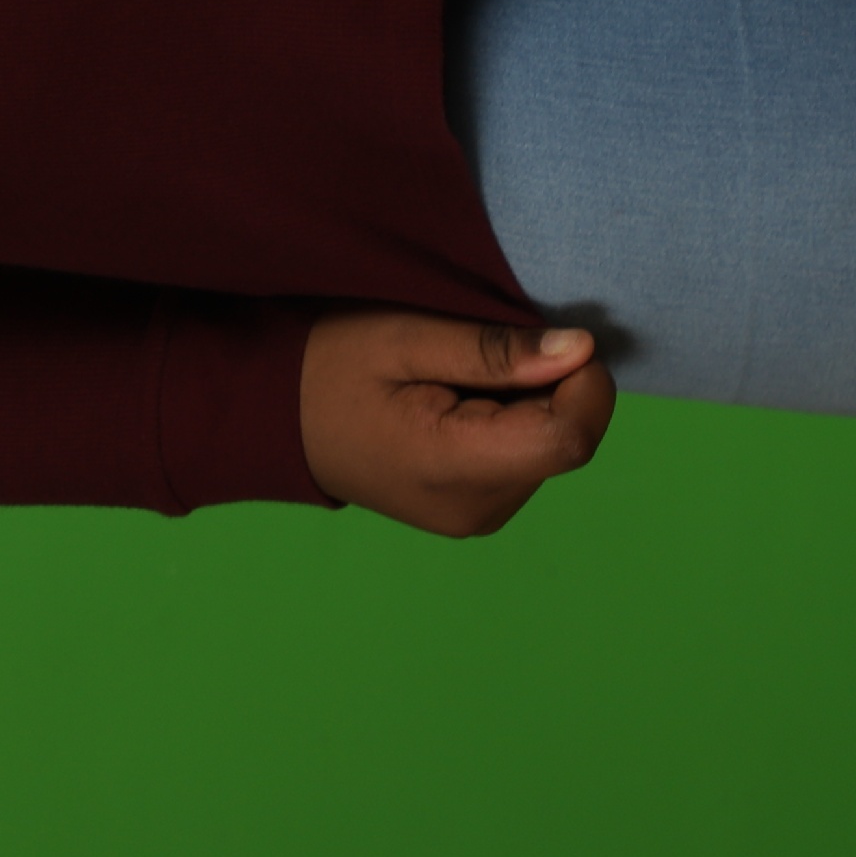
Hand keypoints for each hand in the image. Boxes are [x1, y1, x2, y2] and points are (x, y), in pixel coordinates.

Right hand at [298, 308, 612, 534]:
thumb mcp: (402, 338)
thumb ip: (492, 350)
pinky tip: (455, 408)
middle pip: (564, 442)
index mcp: (454, 469)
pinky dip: (510, 426)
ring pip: (549, 451)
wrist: (272, 422)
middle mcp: (478, 509)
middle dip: (547, 389)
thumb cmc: (327, 368)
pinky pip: (525, 462)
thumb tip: (583, 350)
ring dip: (526, 407)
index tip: (549, 341)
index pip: (570, 439)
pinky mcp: (476, 513)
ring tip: (454, 384)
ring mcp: (478, 518)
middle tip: (475, 357)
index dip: (584, 384)